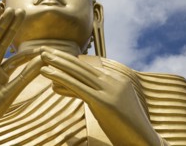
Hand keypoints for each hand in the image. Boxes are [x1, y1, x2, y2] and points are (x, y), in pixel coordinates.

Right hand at [0, 4, 43, 144]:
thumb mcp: (9, 93)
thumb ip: (25, 76)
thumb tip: (43, 60)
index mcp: (0, 75)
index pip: (16, 58)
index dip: (28, 51)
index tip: (42, 44)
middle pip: (3, 42)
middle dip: (12, 27)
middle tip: (22, 12)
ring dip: (1, 22)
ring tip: (10, 9)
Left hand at [40, 47, 160, 144]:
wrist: (145, 141)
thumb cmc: (126, 126)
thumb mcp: (109, 105)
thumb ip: (93, 93)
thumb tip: (73, 87)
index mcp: (115, 79)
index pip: (87, 68)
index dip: (68, 60)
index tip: (54, 55)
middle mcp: (112, 80)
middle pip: (81, 65)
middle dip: (60, 56)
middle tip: (43, 48)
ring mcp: (109, 90)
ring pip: (78, 72)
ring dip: (57, 62)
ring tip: (41, 55)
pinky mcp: (103, 102)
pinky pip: (77, 86)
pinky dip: (60, 77)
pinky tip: (47, 71)